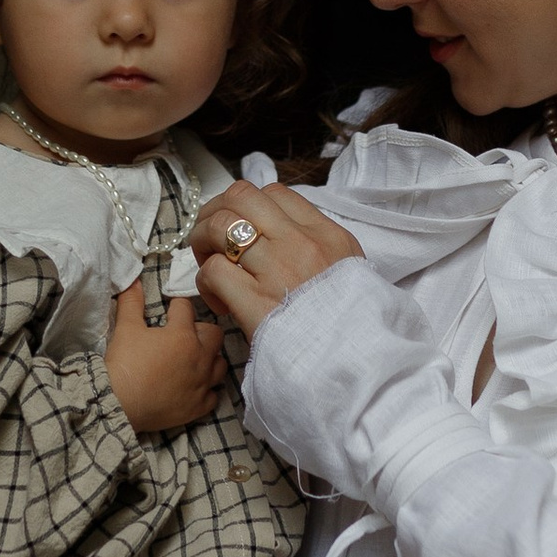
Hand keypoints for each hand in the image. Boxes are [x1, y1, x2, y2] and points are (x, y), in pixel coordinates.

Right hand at [105, 278, 229, 433]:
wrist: (119, 404)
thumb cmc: (124, 363)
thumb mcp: (126, 328)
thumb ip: (132, 301)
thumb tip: (134, 279)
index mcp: (183, 334)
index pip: (186, 309)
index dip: (176, 307)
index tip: (171, 310)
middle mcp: (200, 357)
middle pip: (215, 334)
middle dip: (202, 330)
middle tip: (184, 335)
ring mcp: (202, 384)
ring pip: (220, 365)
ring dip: (210, 359)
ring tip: (194, 360)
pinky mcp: (200, 406)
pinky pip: (214, 394)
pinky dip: (207, 389)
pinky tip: (195, 387)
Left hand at [188, 180, 363, 334]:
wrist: (354, 362)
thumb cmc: (351, 325)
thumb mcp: (351, 274)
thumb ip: (320, 252)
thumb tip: (281, 241)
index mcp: (327, 235)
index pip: (275, 193)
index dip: (246, 205)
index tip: (241, 228)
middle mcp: (301, 243)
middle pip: (241, 196)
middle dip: (215, 211)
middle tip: (210, 238)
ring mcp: (277, 269)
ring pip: (219, 226)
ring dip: (202, 242)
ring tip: (207, 265)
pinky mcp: (255, 302)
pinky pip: (213, 271)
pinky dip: (206, 283)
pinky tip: (219, 303)